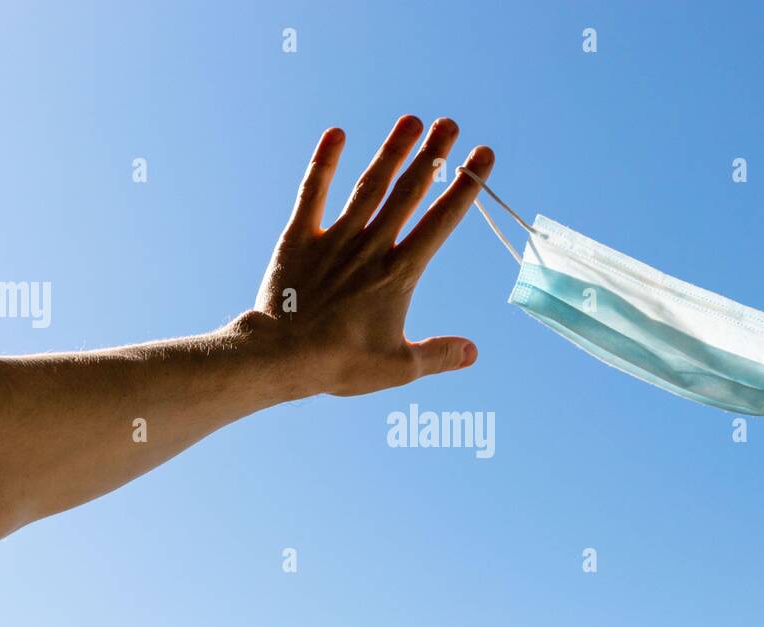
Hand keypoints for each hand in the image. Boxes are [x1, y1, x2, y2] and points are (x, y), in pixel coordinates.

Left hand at [248, 116, 494, 396]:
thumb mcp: (398, 368)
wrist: (281, 357)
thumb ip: (438, 355)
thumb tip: (473, 352)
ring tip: (411, 120)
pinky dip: (323, 163)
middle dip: (432, 156)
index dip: (465, 187)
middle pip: (408, 193)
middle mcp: (371, 247)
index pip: (440, 222)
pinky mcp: (299, 238)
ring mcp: (335, 239)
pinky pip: (313, 193)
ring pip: (369, 186)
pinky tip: (336, 133)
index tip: (482, 157)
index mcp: (399, 274)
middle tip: (450, 124)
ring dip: (392, 151)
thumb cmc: (341, 364)